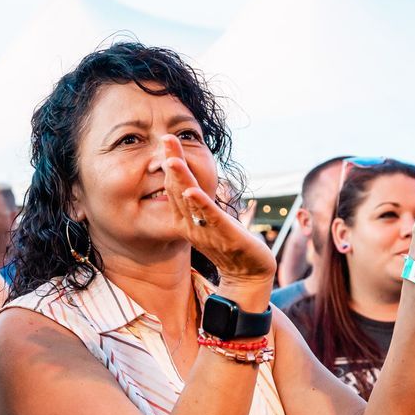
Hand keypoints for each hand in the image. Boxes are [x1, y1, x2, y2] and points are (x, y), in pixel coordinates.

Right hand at [159, 135, 274, 297]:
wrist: (248, 276)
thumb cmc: (230, 246)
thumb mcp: (210, 221)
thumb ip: (199, 205)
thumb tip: (191, 185)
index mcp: (187, 220)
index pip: (176, 187)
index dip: (172, 163)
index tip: (167, 139)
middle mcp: (192, 225)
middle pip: (178, 189)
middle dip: (174, 163)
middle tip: (166, 138)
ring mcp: (206, 231)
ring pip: (190, 202)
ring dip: (181, 180)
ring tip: (173, 160)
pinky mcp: (225, 236)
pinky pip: (210, 218)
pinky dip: (201, 204)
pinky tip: (192, 190)